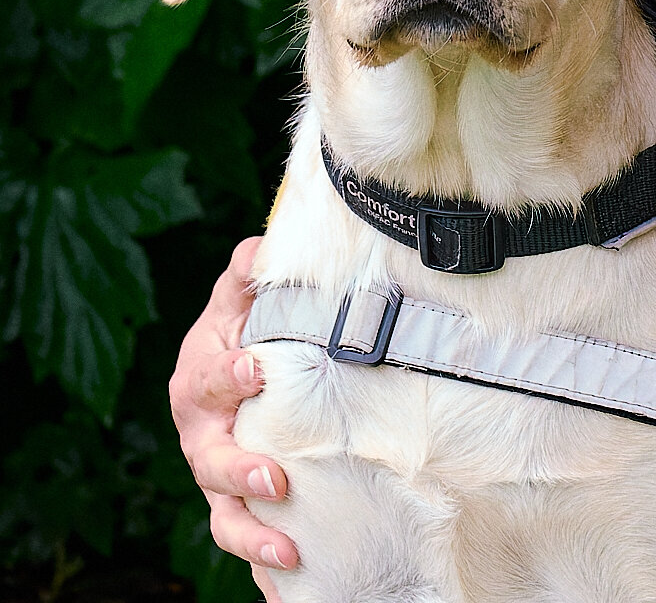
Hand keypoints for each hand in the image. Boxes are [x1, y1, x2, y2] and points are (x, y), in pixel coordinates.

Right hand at [169, 237, 298, 596]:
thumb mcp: (242, 296)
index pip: (211, 379)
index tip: (258, 372)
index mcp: (199, 381)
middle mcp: (204, 437)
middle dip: (242, 472)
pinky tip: (295, 587)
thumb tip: (262, 247)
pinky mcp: (244, 506)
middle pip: (213, 463)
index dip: (230, 376)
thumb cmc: (245, 328)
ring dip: (254, 537)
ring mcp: (221, 479)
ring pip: (227, 517)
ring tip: (289, 551)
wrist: (243, 367)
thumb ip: (250, 271)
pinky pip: (251, 543)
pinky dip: (267, 571)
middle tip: (277, 479)